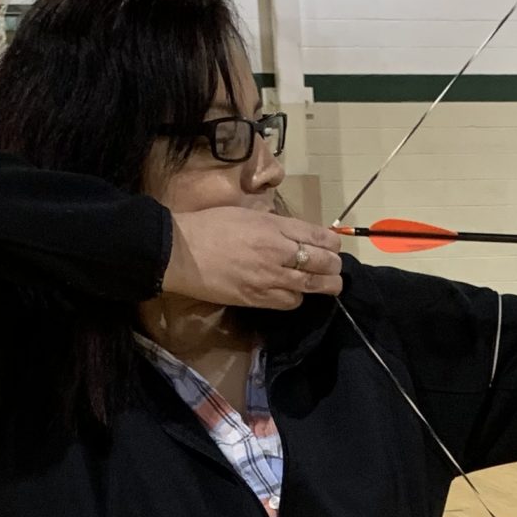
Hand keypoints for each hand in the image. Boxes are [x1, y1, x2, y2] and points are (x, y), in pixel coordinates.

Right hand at [162, 209, 343, 309]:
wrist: (181, 252)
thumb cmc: (209, 225)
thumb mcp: (246, 214)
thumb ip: (274, 225)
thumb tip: (293, 235)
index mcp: (275, 226)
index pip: (319, 236)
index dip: (332, 243)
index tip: (334, 246)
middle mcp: (278, 251)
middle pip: (324, 262)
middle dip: (334, 266)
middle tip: (335, 268)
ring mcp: (270, 278)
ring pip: (313, 285)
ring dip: (325, 285)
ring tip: (329, 285)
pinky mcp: (259, 298)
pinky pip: (291, 302)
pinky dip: (298, 298)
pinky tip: (295, 293)